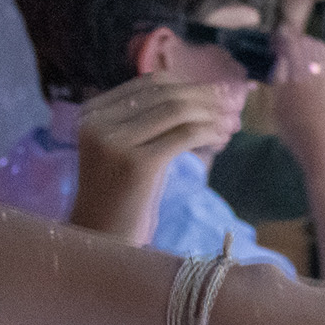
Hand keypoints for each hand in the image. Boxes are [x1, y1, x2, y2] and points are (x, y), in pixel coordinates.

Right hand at [70, 74, 241, 240]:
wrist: (101, 241)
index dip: (187, 85)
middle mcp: (98, 121)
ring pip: (177, 111)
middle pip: (165, 94)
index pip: (149, 84)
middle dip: (205, 97)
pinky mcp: (137, 164)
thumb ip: (149, 121)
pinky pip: (184, 135)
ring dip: (211, 113)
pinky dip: (208, 132)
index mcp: (92, 112)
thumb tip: (201, 96)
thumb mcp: (129, 149)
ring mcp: (115, 142)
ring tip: (232, 123)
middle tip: (233, 104)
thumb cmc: (121, 198)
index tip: (216, 93)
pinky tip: (222, 138)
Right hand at [268, 24, 324, 160]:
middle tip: (289, 54)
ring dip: (314, 53)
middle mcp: (324, 64)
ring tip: (306, 65)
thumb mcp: (278, 105)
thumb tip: (282, 61)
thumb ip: (279, 78)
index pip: (290, 41)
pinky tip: (323, 77)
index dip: (281, 39)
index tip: (275, 44)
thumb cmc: (299, 132)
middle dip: (298, 45)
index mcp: (301, 67)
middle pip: (309, 42)